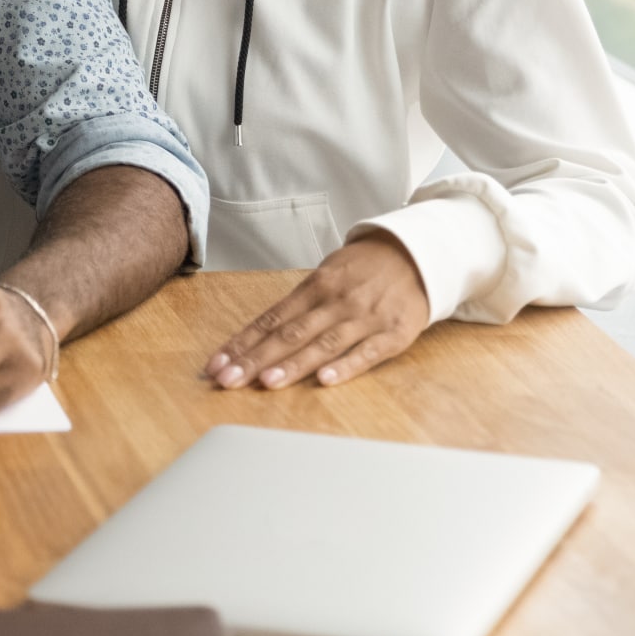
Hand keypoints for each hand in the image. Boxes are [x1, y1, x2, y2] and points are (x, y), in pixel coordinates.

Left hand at [205, 232, 431, 389]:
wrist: (418, 253)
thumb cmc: (365, 270)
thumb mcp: (328, 275)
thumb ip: (299, 305)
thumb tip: (259, 333)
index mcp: (315, 286)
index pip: (270, 319)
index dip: (242, 343)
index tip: (215, 364)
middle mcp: (336, 301)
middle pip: (289, 334)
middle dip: (255, 359)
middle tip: (227, 380)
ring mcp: (364, 317)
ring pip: (323, 344)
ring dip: (292, 365)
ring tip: (266, 382)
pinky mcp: (393, 333)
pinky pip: (367, 352)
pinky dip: (345, 366)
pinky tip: (325, 379)